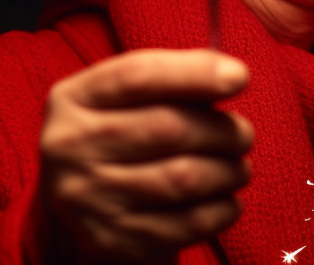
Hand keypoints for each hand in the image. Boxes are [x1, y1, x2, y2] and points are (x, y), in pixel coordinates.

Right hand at [39, 48, 252, 262]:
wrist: (83, 207)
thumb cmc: (122, 137)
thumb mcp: (128, 99)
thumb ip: (172, 80)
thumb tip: (231, 76)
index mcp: (73, 99)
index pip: (138, 76)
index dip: (194, 73)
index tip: (238, 77)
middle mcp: (70, 147)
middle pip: (166, 128)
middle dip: (221, 130)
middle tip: (243, 135)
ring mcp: (87, 198)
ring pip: (182, 178)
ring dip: (228, 171)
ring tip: (238, 167)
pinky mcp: (113, 240)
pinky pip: (186, 224)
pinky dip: (221, 209)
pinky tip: (226, 199)